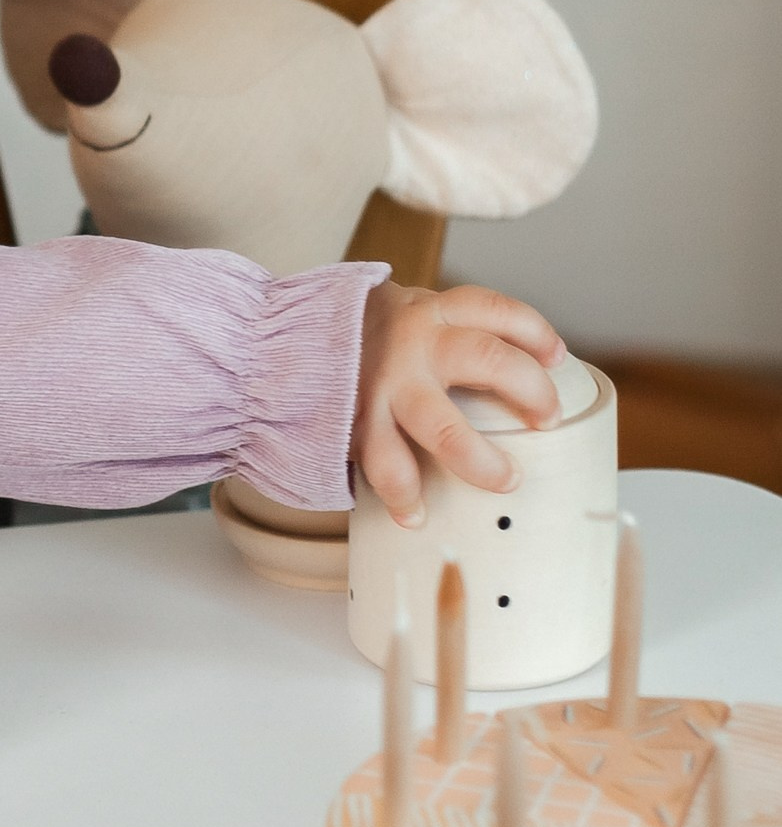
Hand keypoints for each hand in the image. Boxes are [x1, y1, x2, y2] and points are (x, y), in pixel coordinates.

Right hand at [351, 280, 564, 529]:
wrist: (270, 336)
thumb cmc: (352, 334)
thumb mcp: (398, 313)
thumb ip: (439, 331)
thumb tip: (501, 370)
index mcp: (428, 311)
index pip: (496, 310)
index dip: (535, 333)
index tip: (556, 357)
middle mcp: (413, 343)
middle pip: (490, 361)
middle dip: (530, 392)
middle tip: (547, 419)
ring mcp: (384, 384)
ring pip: (444, 426)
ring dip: (479, 459)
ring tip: (506, 480)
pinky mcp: (356, 421)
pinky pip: (387, 465)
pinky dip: (404, 495)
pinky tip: (415, 516)